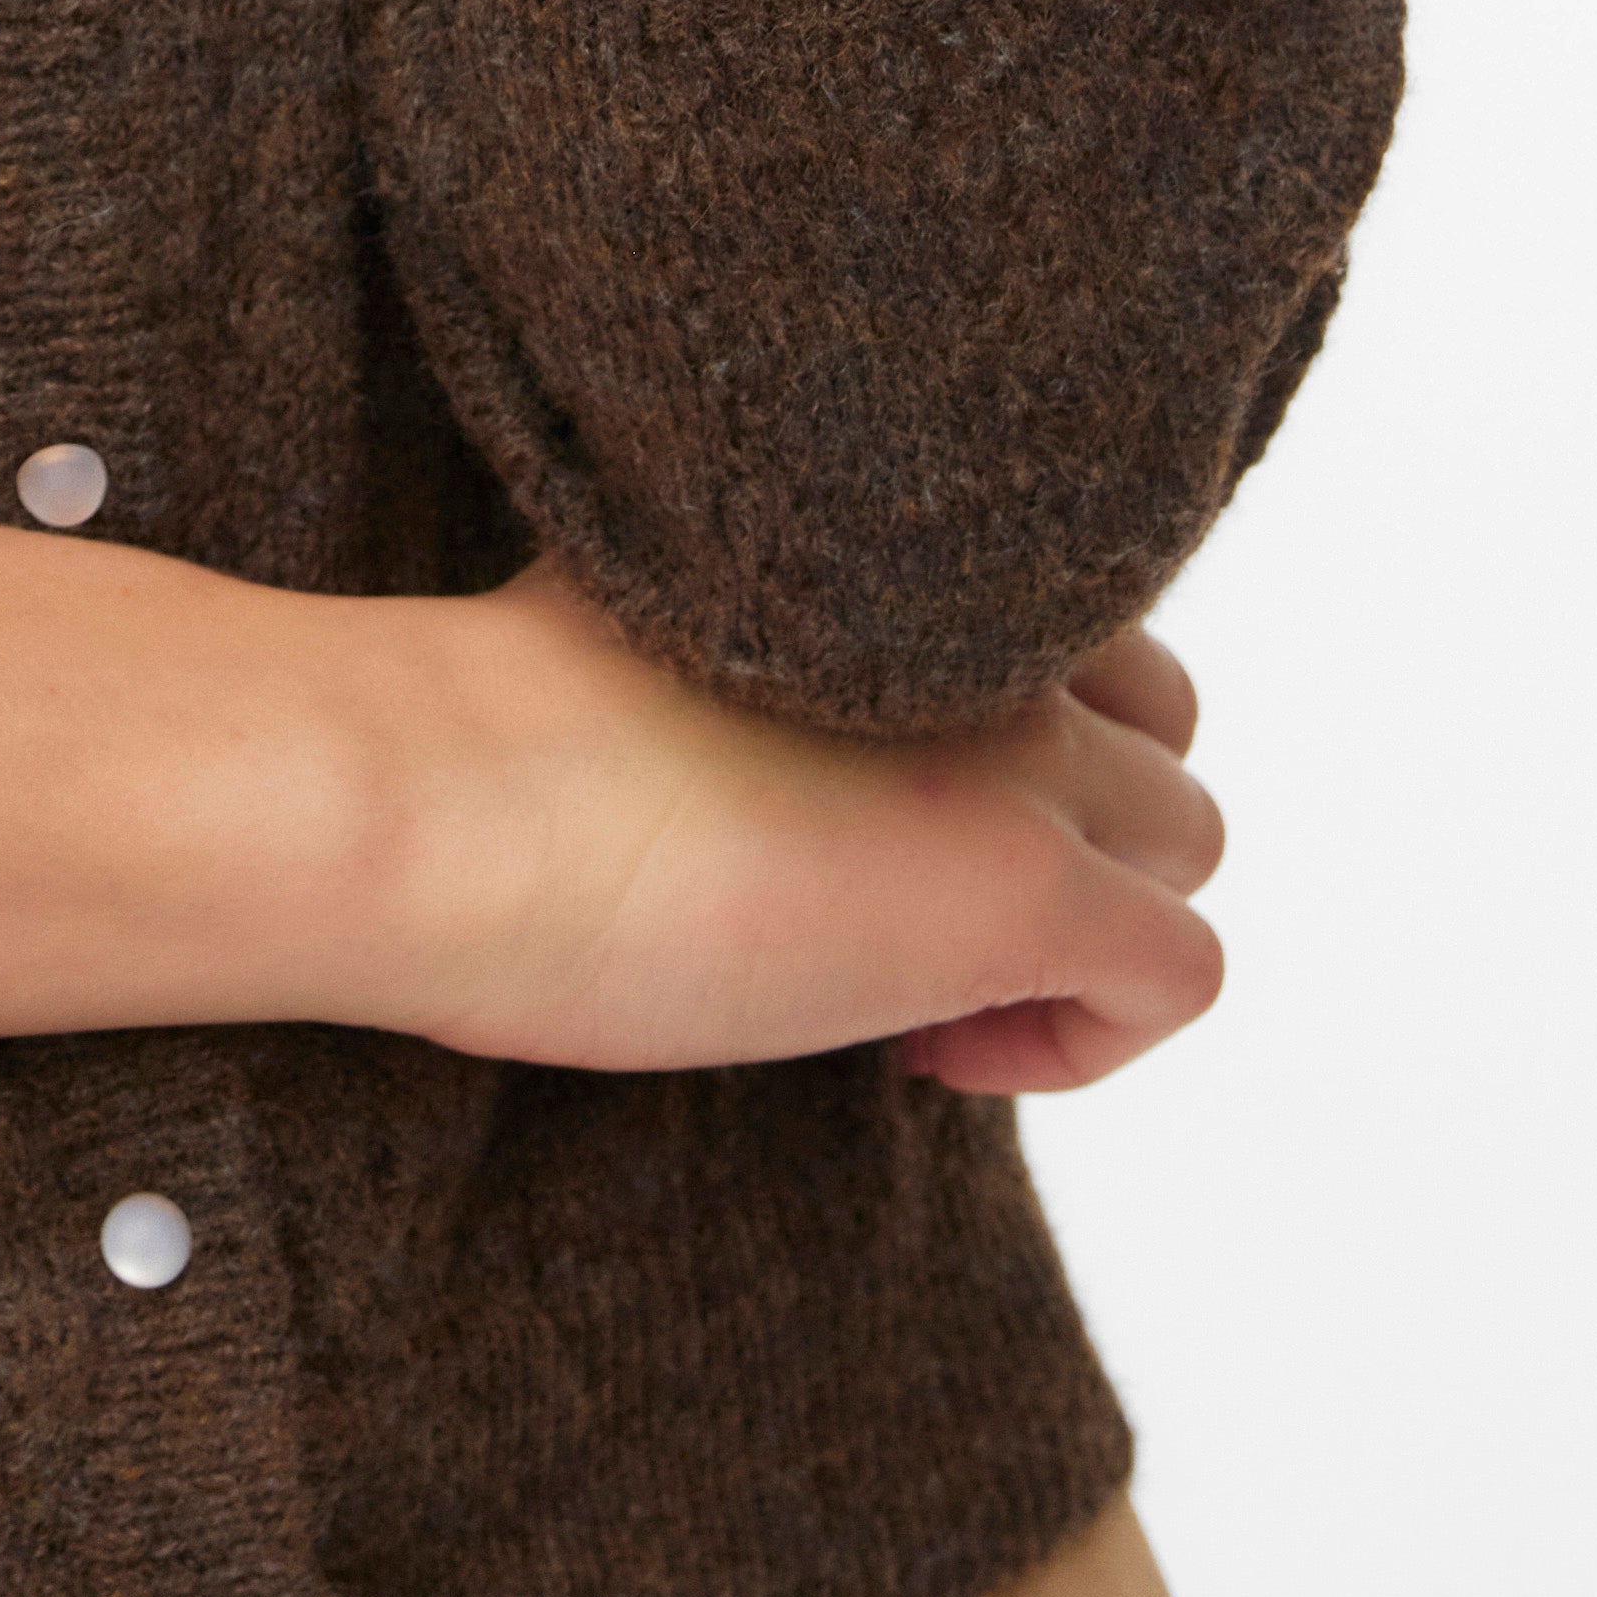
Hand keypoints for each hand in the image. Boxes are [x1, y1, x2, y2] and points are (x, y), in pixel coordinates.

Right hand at [0, 501, 1224, 1091]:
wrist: (410, 794)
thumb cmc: (445, 728)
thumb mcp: (611, 642)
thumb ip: (711, 640)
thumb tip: (681, 717)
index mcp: (865, 544)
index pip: (1049, 609)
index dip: (988, 726)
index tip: (849, 807)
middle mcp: (970, 622)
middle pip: (1152, 720)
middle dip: (1060, 825)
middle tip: (885, 912)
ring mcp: (1013, 751)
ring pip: (1185, 842)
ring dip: (1072, 930)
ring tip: (899, 989)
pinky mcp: (1022, 888)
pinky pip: (1171, 977)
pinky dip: (1079, 1036)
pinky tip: (923, 1051)